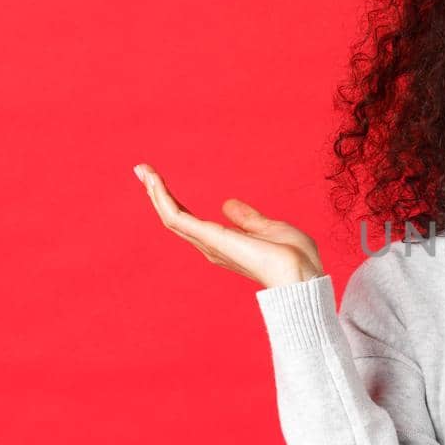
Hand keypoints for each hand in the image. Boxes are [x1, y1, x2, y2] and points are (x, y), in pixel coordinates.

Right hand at [134, 163, 324, 289]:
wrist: (302, 274)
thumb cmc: (294, 258)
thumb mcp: (269, 228)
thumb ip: (248, 218)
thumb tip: (228, 205)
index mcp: (224, 243)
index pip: (191, 220)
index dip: (174, 200)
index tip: (160, 180)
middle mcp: (211, 246)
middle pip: (175, 218)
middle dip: (158, 194)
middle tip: (142, 170)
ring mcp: (209, 243)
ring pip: (172, 217)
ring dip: (156, 193)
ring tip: (144, 171)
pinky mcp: (210, 239)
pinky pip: (178, 218)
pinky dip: (163, 199)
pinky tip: (155, 182)